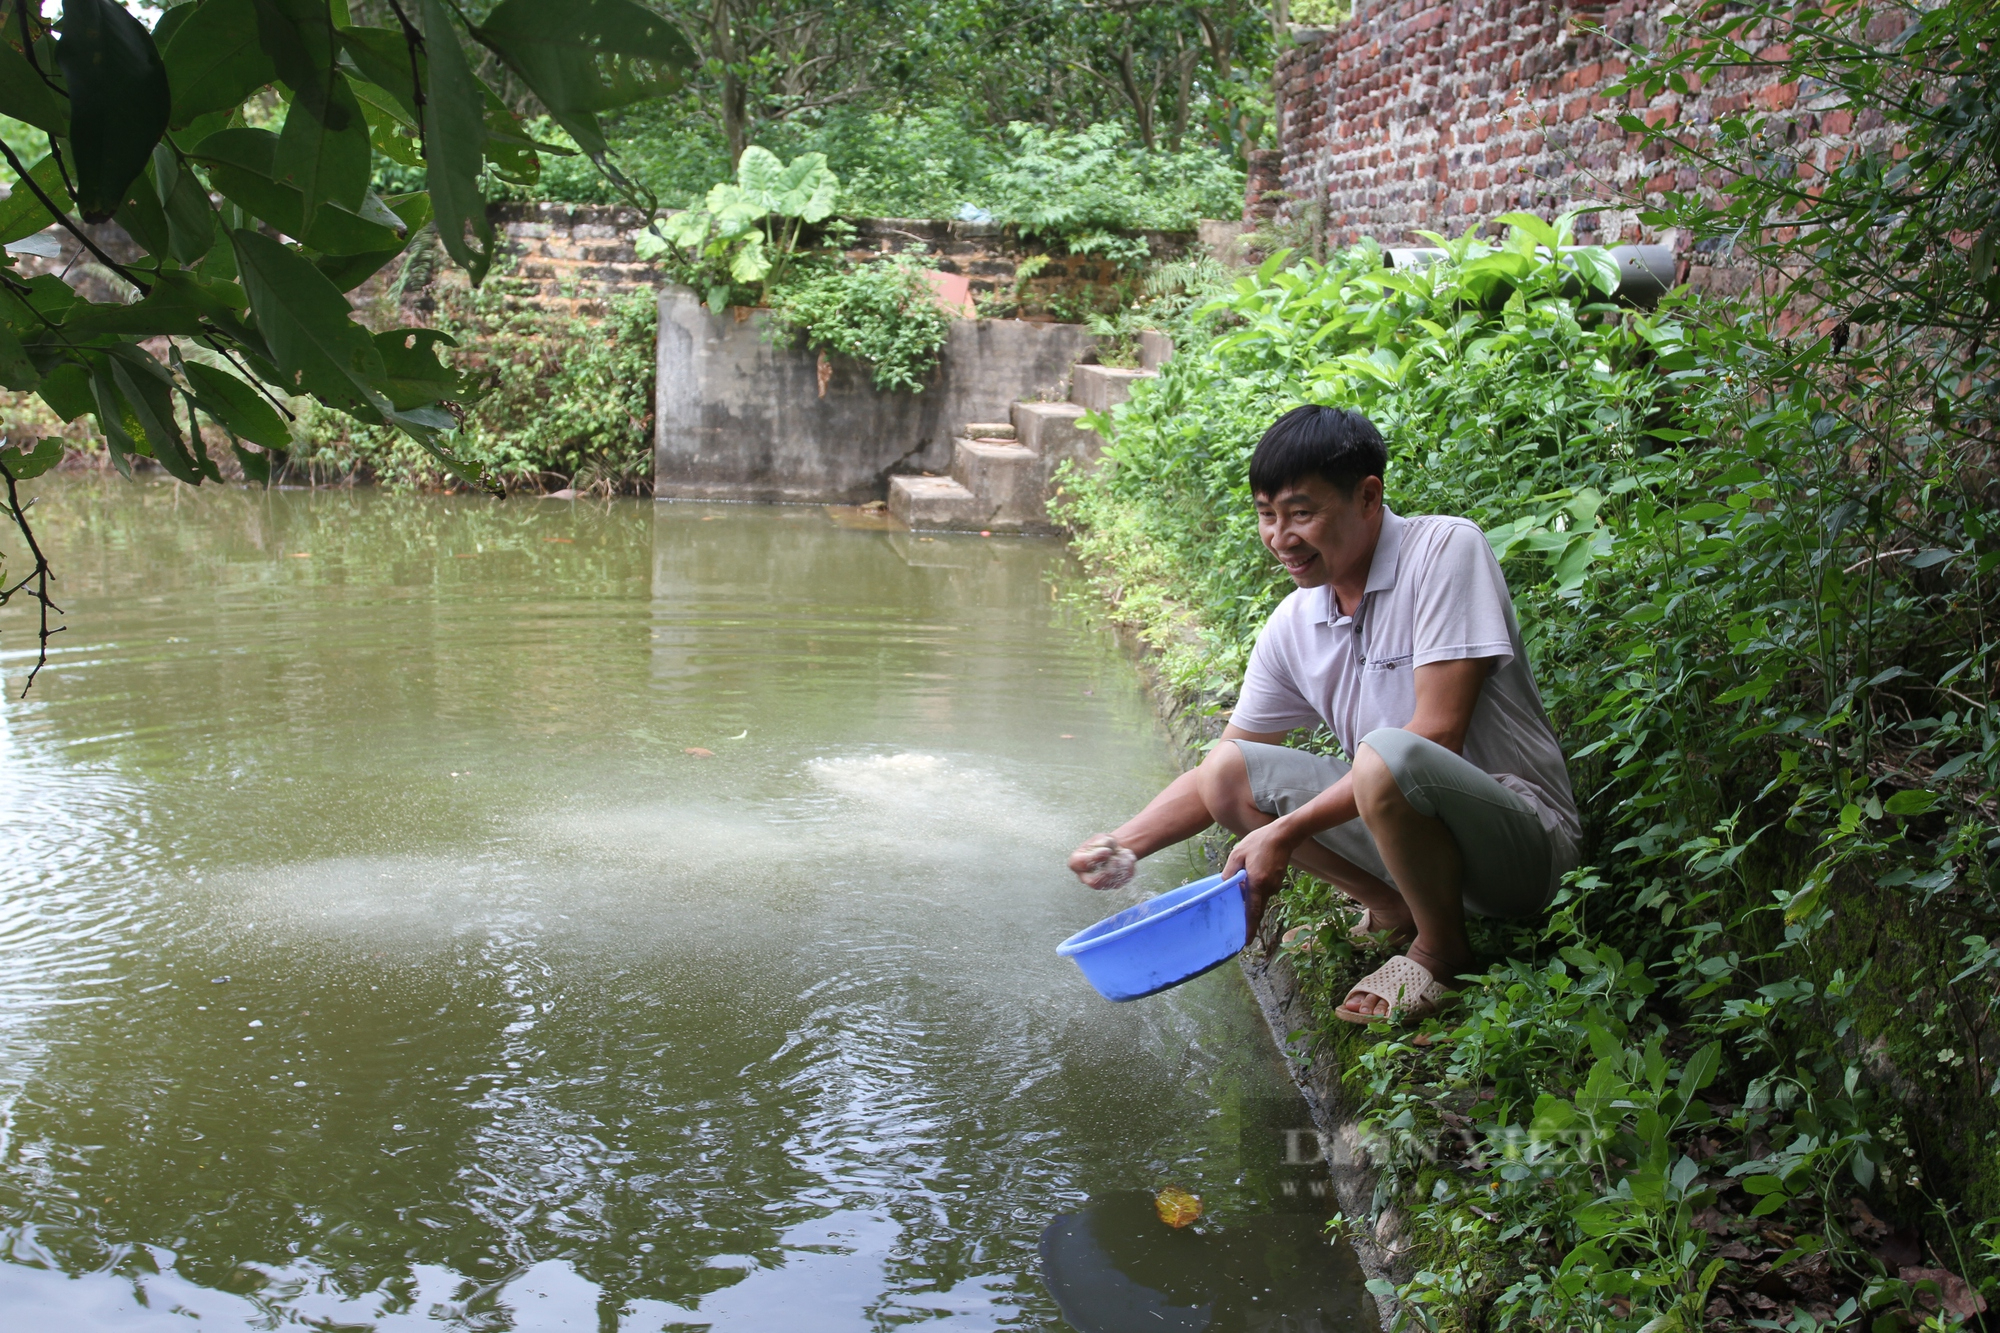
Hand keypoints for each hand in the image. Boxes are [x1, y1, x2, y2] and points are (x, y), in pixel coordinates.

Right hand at [1068, 834, 1135, 889]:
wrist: (1114, 851)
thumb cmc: (1103, 844)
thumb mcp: (1100, 838)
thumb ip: (1102, 842)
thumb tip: (1107, 850)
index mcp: (1077, 863)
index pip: (1082, 864)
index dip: (1095, 857)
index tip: (1107, 850)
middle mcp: (1085, 877)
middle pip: (1094, 882)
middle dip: (1108, 871)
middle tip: (1116, 859)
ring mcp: (1100, 884)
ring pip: (1111, 883)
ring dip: (1121, 866)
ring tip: (1124, 853)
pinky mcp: (1114, 885)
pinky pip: (1123, 880)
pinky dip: (1129, 868)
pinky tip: (1128, 857)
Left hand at [1224, 821, 1299, 946]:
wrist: (1284, 835)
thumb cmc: (1259, 842)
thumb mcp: (1238, 853)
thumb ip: (1230, 872)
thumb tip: (1225, 886)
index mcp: (1257, 883)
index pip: (1253, 911)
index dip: (1249, 928)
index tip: (1246, 942)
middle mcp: (1268, 888)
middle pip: (1255, 907)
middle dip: (1247, 917)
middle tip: (1235, 924)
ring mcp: (1275, 886)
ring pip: (1259, 897)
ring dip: (1249, 897)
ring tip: (1240, 889)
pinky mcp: (1277, 882)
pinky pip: (1263, 890)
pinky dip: (1256, 889)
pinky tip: (1250, 877)